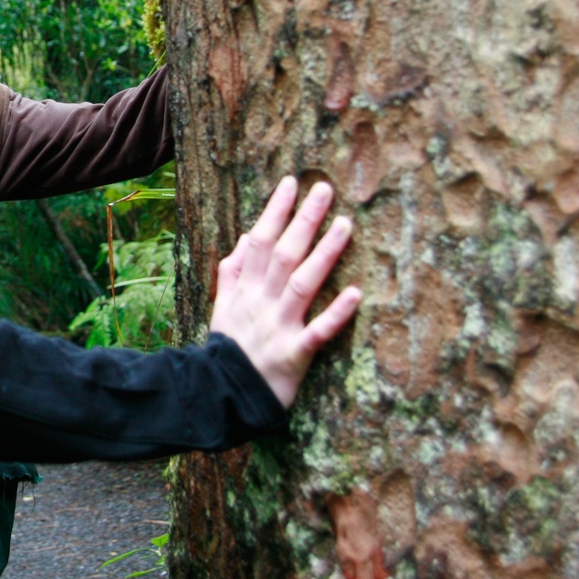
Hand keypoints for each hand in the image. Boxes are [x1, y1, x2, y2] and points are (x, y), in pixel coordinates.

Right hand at [208, 177, 361, 408]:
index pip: (259, 240)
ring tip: (346, 225)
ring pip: (302, 283)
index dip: (275, 211)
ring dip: (324, 253)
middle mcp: (262, 302)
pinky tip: (357, 293)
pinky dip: (336, 313)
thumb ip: (233, 271)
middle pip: (284, 253)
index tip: (292, 183)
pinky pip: (318, 332)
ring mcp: (278, 326)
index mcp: (245, 289)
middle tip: (325, 189)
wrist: (221, 395)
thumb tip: (245, 236)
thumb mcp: (223, 306)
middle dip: (304, 219)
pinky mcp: (294, 354)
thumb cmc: (229, 348)